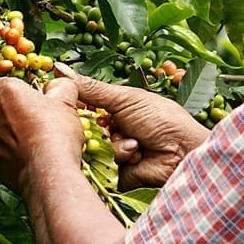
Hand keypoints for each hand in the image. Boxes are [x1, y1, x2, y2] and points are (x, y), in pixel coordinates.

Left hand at [0, 76, 82, 193]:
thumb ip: (60, 86)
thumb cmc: (56, 134)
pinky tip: (29, 156)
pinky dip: (10, 153)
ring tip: (35, 142)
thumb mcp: (66, 101)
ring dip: (11, 133)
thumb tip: (58, 85)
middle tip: (40, 121)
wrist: (48, 172)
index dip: (23, 91)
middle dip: (16, 112)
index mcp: (4, 92)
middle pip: (1, 106)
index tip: (38, 100)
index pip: (7, 82)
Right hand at [55, 63, 208, 188]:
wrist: (183, 153)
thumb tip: (60, 69)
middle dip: (94, 126)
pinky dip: (120, 158)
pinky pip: (102, 166)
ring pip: (92, 148)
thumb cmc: (162, 120)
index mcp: (111, 109)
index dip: (72, 104)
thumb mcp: (126, 98)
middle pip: (81, 128)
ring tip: (135, 142)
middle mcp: (108, 130)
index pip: (81, 105)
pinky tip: (136, 154)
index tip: (61, 99)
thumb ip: (92, 89)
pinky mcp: (114, 174)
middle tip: (109, 124)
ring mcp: (111, 152)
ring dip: (114, 143)